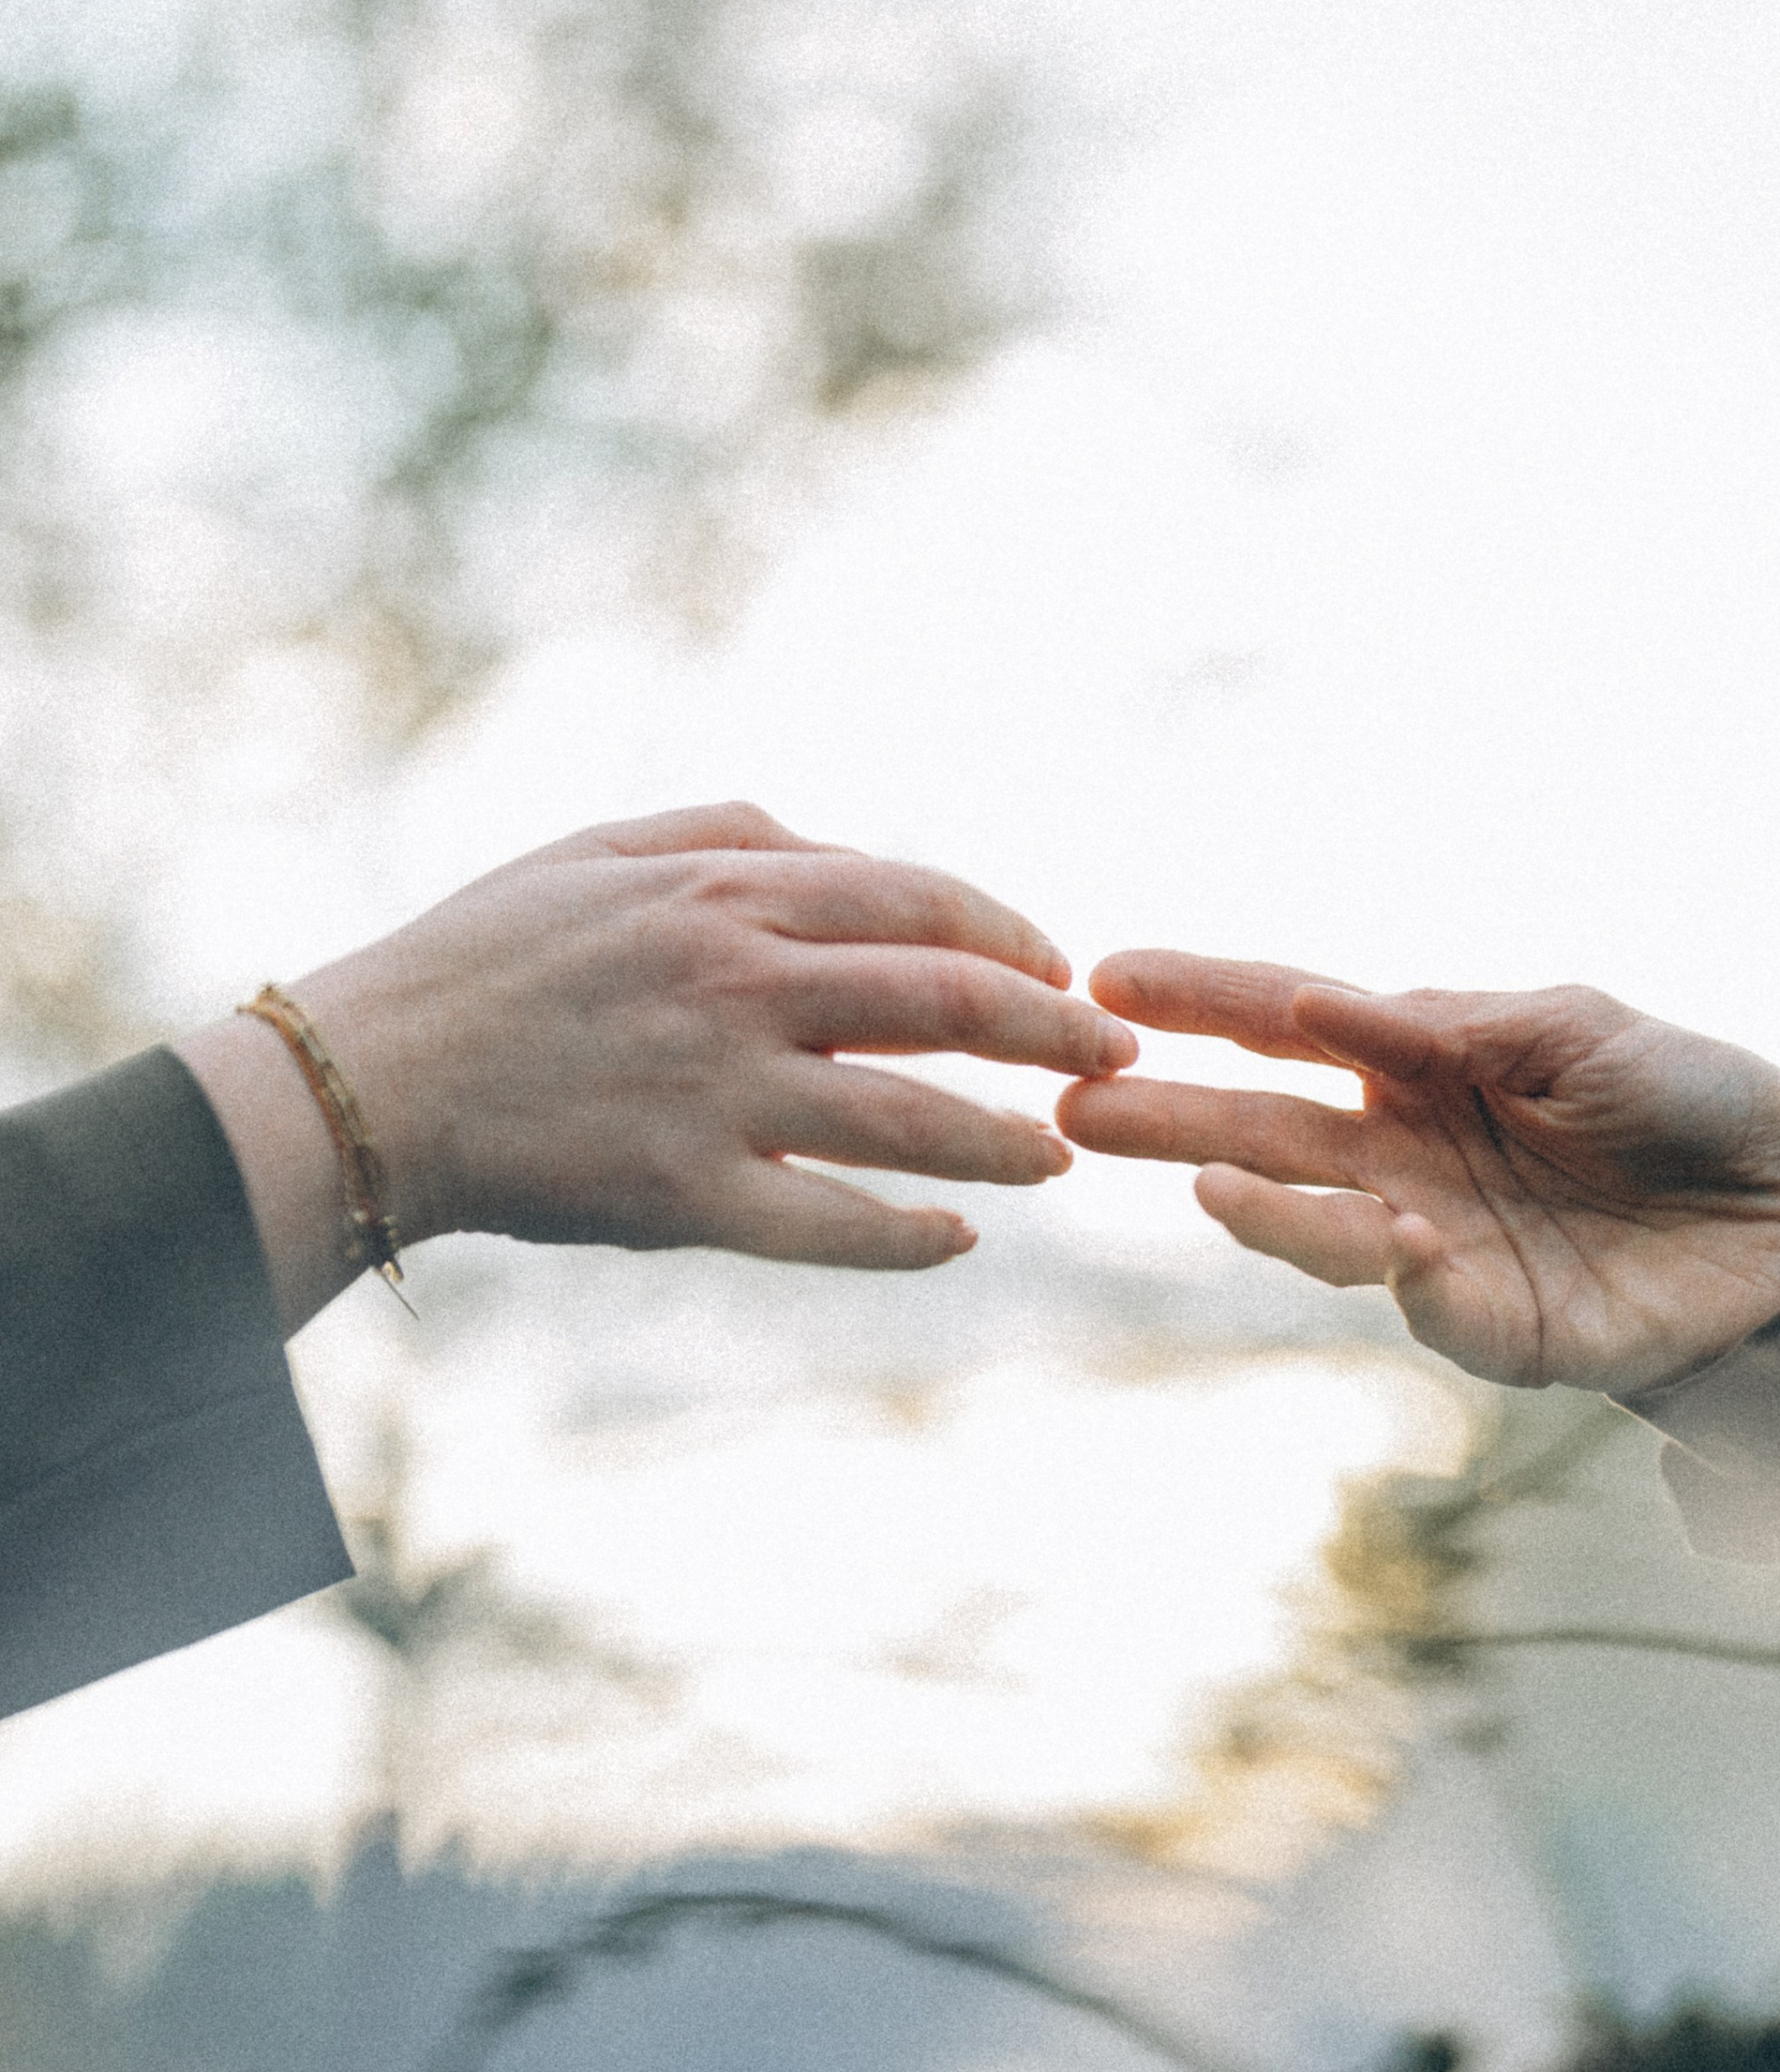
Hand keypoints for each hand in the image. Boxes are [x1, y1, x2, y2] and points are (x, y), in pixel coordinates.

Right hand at [179, 804, 1136, 1327]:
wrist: (372, 1078)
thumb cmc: (490, 957)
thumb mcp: (605, 849)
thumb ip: (733, 831)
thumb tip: (845, 844)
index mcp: (728, 889)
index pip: (921, 902)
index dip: (1014, 937)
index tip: (1066, 970)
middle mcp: (738, 981)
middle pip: (947, 1002)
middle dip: (1053, 1032)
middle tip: (1115, 1061)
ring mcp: (716, 1092)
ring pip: (912, 1120)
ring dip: (1006, 1142)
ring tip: (1059, 1157)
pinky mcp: (684, 1194)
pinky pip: (830, 1226)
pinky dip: (910, 1238)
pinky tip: (957, 1240)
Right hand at [1055, 955, 1779, 1394]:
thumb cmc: (1698, 1096)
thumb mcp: (1577, 1025)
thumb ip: (1450, 1021)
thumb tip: (1318, 1004)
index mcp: (1423, 1063)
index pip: (1288, 1023)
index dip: (1200, 1000)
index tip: (1105, 977)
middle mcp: (1410, 1153)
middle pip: (1266, 1129)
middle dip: (1168, 1115)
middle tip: (1073, 1103)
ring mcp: (1441, 1243)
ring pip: (1318, 1225)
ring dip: (1255, 1204)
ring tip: (1199, 1178)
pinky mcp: (1494, 1327)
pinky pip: (1418, 1303)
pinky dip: (1391, 1268)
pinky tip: (1391, 1234)